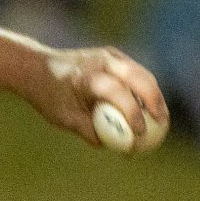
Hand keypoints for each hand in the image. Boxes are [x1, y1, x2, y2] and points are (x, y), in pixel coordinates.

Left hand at [30, 45, 169, 151]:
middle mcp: (100, 61)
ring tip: (161, 119)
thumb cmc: (49, 96)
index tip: (140, 133)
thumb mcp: (64, 118)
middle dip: (154, 101)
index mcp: (85, 77)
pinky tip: (150, 108)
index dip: (132, 113)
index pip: (116, 92)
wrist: (37, 67)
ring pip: (141, 73)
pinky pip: (136, 72)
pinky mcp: (113, 56)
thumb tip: (117, 145)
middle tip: (162, 124)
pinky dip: (146, 89)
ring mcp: (109, 55)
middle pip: (138, 78)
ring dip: (154, 95)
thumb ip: (90, 131)